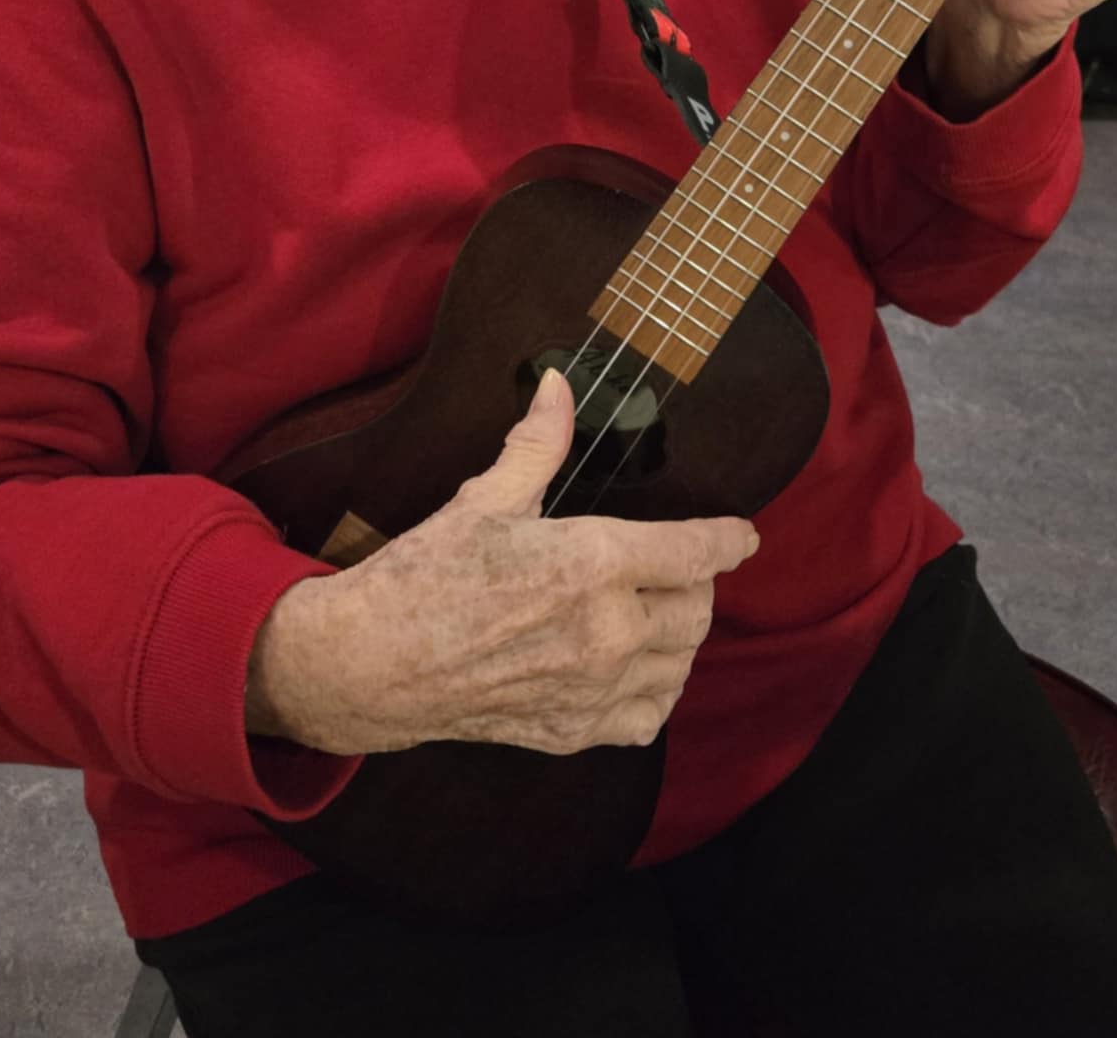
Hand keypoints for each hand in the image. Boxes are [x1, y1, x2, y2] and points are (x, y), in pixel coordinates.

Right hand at [244, 369, 759, 756]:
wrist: (373, 666)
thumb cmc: (425, 576)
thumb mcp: (484, 500)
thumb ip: (538, 444)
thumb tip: (558, 384)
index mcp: (593, 563)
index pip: (696, 553)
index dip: (729, 540)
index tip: (742, 535)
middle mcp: (608, 631)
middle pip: (698, 610)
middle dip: (696, 584)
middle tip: (674, 567)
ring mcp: (595, 689)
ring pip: (681, 664)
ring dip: (679, 636)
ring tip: (654, 612)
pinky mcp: (575, 731)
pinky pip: (648, 716)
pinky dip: (654, 691)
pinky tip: (633, 667)